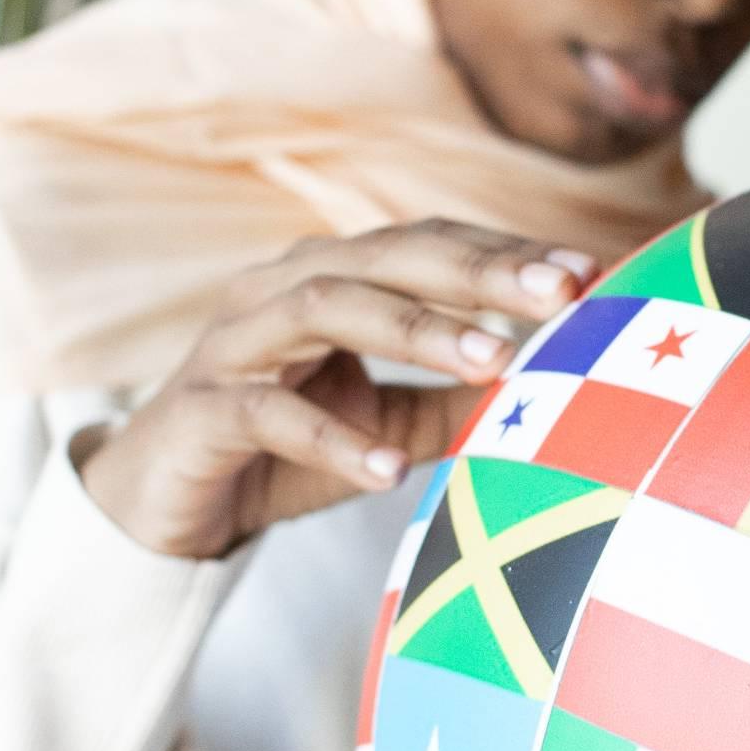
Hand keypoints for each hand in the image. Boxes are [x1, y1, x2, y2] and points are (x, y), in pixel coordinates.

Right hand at [79, 222, 592, 560]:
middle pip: (385, 257)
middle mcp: (279, 290)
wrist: (163, 504)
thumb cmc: (284, 452)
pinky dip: (333, 439)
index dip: (502, 254)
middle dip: (477, 273)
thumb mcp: (383, 425)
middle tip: (560, 296)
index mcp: (329, 279)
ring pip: (327, 311)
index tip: (585, 272)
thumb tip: (549, 391)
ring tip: (495, 365)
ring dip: (417, 334)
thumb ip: (451, 403)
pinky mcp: (200, 410)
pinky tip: (391, 469)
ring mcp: (234, 344)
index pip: (425, 246)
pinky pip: (268, 414)